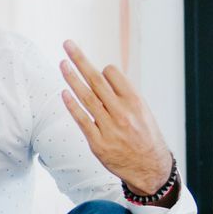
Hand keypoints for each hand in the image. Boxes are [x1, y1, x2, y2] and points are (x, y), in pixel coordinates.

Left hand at [58, 41, 173, 193]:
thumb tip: (103, 76)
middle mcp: (122, 112)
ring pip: (86, 97)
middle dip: (80, 60)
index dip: (102, 69)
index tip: (99, 71)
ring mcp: (109, 128)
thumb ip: (124, 96)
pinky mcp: (98, 143)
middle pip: (96, 80)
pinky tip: (63, 93)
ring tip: (62, 63)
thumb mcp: (143, 112)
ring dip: (71, 78)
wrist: (150, 169)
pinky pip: (82, 120)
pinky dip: (72, 106)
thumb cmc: (146, 137)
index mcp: (135, 102)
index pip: (112, 74)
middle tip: (67, 44)